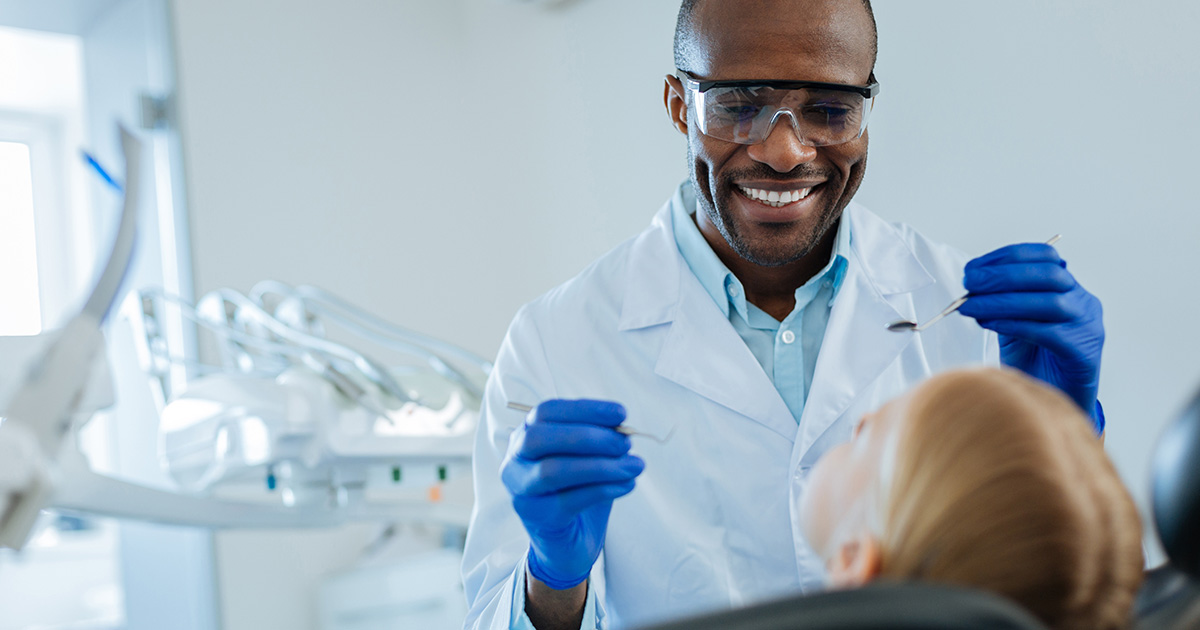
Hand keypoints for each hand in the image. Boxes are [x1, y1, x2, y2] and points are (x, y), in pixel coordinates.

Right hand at [501, 399, 643, 589]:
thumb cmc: (579, 491)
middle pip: (539, 438)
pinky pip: (570, 500)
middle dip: (586, 437)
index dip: (584, 409)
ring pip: (553, 471)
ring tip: (635, 466)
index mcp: (525, 436)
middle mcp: (514, 462)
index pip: (547, 412)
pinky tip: (627, 485)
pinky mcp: (537, 518)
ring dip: (600, 466)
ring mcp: (521, 492)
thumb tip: (622, 429)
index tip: (621, 414)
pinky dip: (604, 489)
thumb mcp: (589, 458)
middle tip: (625, 443)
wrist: (569, 543)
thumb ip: (599, 440)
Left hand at [958, 243, 1103, 422]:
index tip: (974, 266)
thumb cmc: (1036, 360)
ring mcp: (1088, 326)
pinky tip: (989, 323)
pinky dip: (1014, 324)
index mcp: (1068, 288)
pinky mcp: (1083, 352)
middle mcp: (1083, 302)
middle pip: (1048, 275)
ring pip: (1048, 303)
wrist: (1056, 399)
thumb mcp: (1015, 323)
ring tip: (971, 305)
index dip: (1008, 257)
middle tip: (969, 283)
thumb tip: (971, 287)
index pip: (1045, 257)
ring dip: (1003, 301)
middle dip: (1003, 275)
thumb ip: (1002, 303)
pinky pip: (1048, 332)